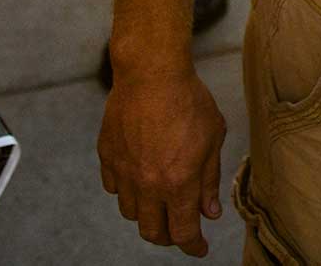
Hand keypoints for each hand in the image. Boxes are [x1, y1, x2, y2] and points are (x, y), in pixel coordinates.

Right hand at [99, 61, 226, 256]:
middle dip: (169, 236)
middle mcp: (147, 185)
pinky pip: (114, 188)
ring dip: (148, 214)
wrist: (151, 73)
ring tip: (162, 200)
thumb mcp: (213, 138)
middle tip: (180, 228)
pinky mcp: (107, 157)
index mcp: (178, 183)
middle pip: (152, 232)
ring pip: (131, 213)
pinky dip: (127, 191)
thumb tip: (210, 211)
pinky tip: (140, 179)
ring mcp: (124, 172)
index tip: (199, 249)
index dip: (193, 246)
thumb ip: (209, 180)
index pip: (183, 232)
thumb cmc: (188, 100)